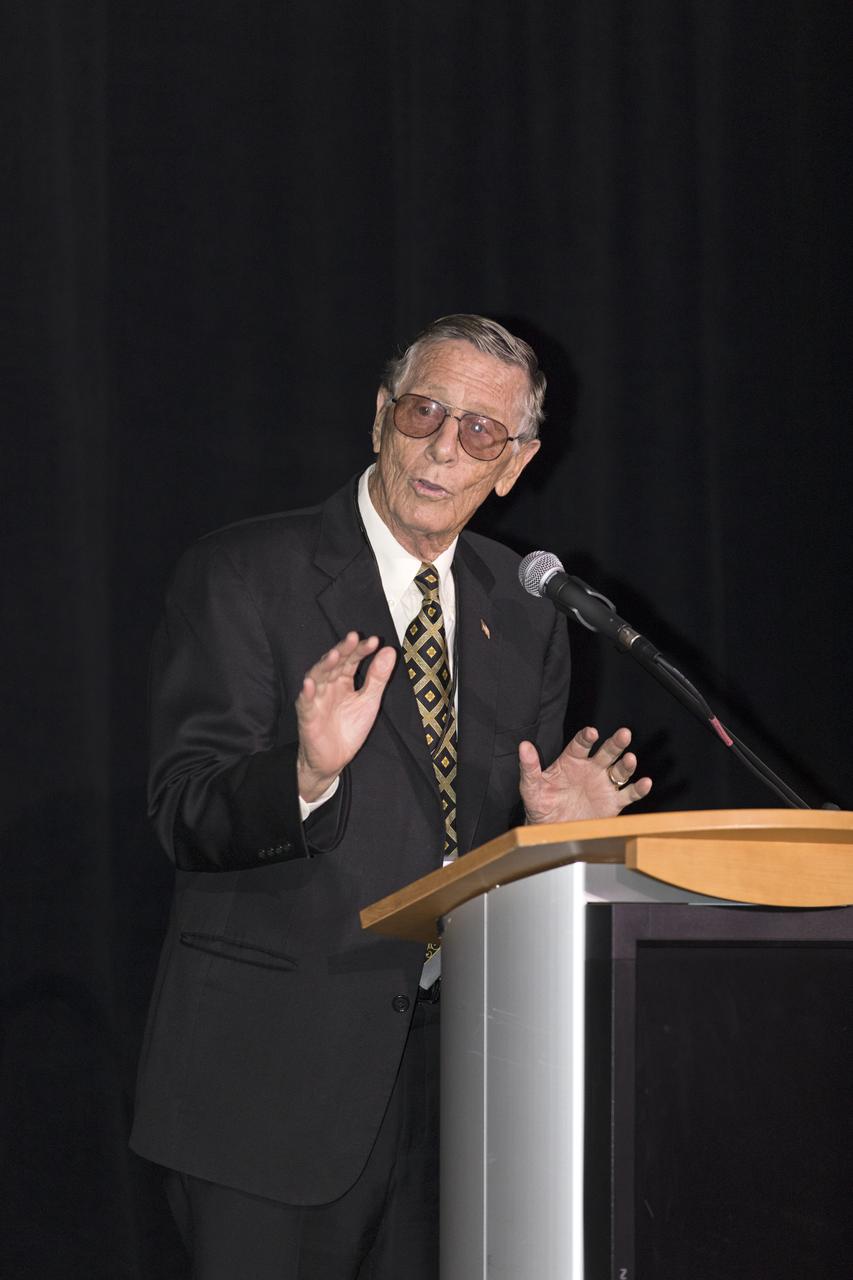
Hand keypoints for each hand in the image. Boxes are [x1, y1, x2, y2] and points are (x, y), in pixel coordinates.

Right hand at [296, 632, 396, 801]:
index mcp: (343, 680)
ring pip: (317, 678)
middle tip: (353, 638)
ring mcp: (316, 700)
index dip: (361, 649)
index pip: (352, 659)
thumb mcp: (369, 701)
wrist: (334, 759)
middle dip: (343, 650)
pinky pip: (306, 704)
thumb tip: (389, 651)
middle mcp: (328, 685)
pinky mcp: (308, 717)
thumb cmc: (348, 727)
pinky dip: (307, 694)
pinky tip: (310, 684)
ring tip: (333, 655)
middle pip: (334, 663)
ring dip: (324, 666)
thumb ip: (378, 677)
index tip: (374, 641)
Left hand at [519, 726, 651, 824]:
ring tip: (630, 759)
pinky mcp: (613, 802)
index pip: (581, 745)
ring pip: (620, 771)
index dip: (587, 737)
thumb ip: (529, 767)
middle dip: (615, 743)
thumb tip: (523, 746)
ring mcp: (604, 785)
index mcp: (572, 761)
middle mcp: (591, 769)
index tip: (591, 733)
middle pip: (607, 752)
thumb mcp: (531, 787)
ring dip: (627, 764)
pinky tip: (646, 783)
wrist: (551, 830)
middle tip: (624, 733)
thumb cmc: (541, 805)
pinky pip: (629, 794)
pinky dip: (639, 789)